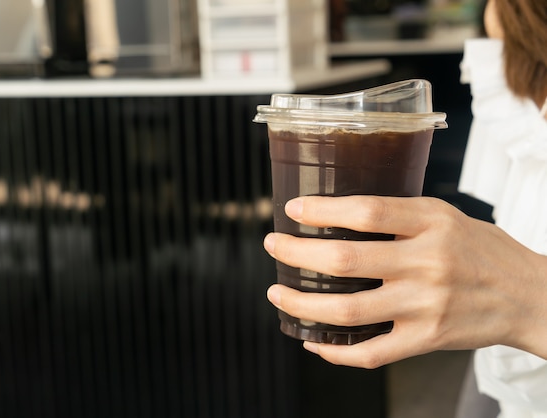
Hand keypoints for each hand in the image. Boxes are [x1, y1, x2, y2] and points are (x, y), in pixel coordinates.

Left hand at [263, 195, 546, 367]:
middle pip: (346, 260)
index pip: (367, 211)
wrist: (528, 295)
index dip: (322, 210)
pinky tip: (314, 342)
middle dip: (297, 254)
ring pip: (349, 310)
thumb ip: (398, 215)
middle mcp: (427, 263)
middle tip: (273, 247)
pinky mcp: (427, 339)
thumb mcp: (444, 216)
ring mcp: (426, 305)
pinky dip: (336, 351)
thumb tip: (337, 213)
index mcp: (431, 224)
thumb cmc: (480, 249)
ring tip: (277, 295)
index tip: (292, 210)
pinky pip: (372, 353)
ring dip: (302, 305)